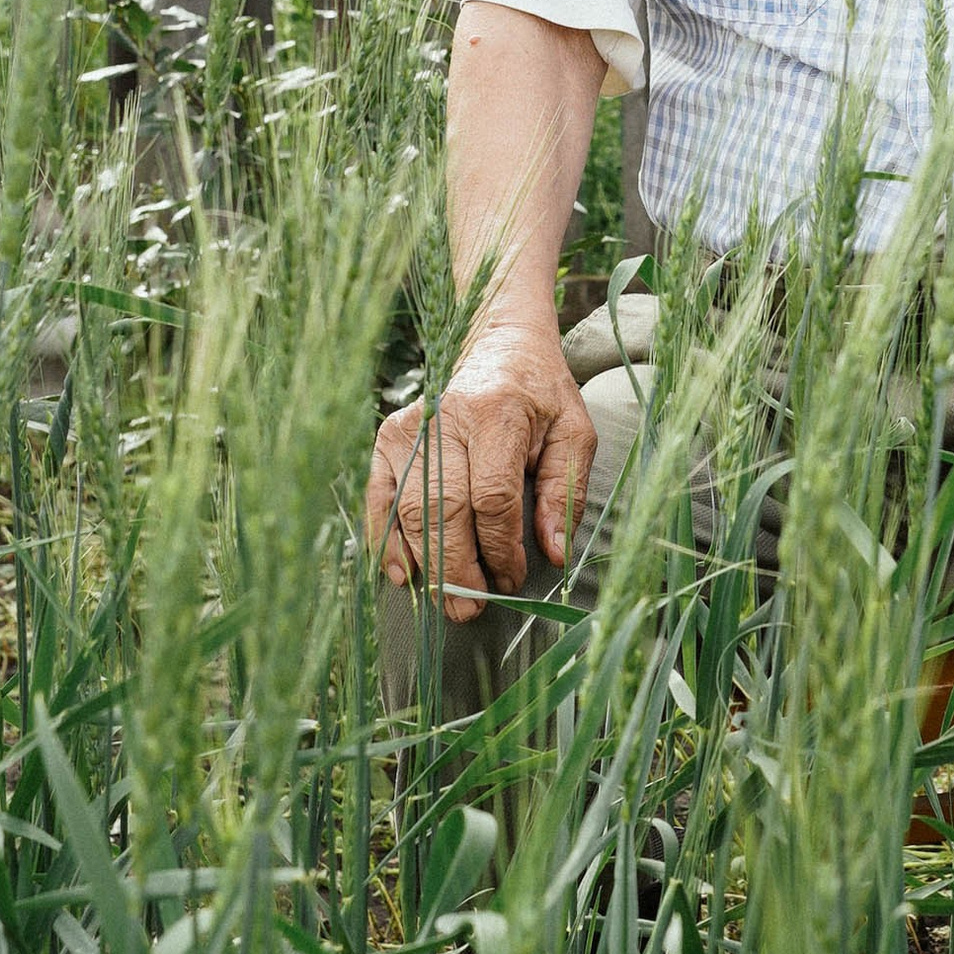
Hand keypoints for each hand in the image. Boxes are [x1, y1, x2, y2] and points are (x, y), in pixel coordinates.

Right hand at [362, 321, 598, 618]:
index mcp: (497, 413)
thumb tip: (554, 553)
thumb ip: (567, 492)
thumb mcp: (573, 433)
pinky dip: (387, 541)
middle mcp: (446, 420)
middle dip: (458, 569)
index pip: (492, 497)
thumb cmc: (540, 393)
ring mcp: (410, 429)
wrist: (496, 342)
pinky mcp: (387, 439)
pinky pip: (379, 499)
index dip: (500, 548)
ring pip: (410, 512)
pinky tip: (403, 575)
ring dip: (427, 565)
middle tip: (473, 610)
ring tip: (449, 602)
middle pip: (444, 510)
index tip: (513, 579)